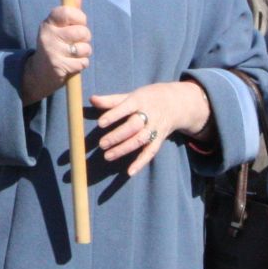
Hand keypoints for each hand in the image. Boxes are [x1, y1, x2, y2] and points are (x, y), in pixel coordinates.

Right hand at [21, 1, 90, 103]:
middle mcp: (48, 35)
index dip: (79, 17)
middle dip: (85, 37)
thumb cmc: (54, 45)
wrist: (39, 72)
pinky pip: (83, 62)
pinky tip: (72, 64)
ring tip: (74, 54)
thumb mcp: (58, 27)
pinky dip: (81, 64)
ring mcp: (53, 51)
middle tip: (76, 41)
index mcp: (48, 23)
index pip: (67, 12)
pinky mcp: (59, 66)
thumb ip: (70, 10)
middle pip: (81, 31)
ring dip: (84, 53)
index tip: (79, 22)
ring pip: (85, 48)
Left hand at [91, 81, 211, 177]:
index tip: (100, 124)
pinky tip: (130, 172)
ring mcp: (155, 128)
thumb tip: (91, 99)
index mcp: (139, 100)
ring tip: (107, 156)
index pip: (125, 107)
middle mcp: (149, 115)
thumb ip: (111, 100)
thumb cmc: (146, 98)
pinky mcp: (159, 139)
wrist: (175, 103)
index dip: (113, 115)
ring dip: (124, 149)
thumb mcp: (131, 96)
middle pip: (133, 126)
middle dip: (117, 136)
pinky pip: (151, 152)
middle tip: (101, 144)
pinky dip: (141, 162)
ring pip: (140, 140)